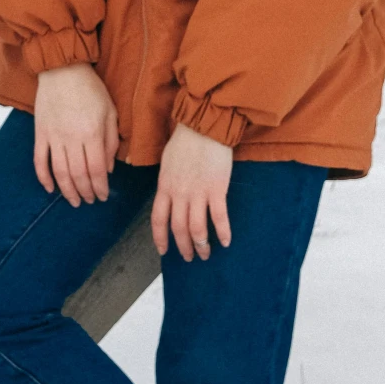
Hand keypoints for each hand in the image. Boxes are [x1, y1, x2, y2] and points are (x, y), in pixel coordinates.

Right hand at [34, 63, 119, 205]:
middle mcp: (72, 138)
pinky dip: (43, 177)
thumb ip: (111, 141)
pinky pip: (39, 160)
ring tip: (75, 201)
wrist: (62, 69)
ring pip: (59, 172)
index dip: (100, 187)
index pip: (96, 170)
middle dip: (86, 192)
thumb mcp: (110, 111)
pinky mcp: (40, 133)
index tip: (103, 196)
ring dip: (67, 190)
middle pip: (78, 175)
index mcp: (92, 133)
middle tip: (90, 201)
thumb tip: (108, 168)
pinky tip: (50, 189)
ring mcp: (53, 137)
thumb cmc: (90, 88)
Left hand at [151, 124, 232, 261]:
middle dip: (183, 247)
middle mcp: (179, 194)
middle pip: (179, 228)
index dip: (160, 238)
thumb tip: (169, 194)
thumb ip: (167, 182)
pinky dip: (223, 232)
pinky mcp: (216, 189)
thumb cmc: (185, 140)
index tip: (164, 250)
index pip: (158, 220)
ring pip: (197, 228)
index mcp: (165, 187)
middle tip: (189, 257)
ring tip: (206, 254)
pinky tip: (225, 241)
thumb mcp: (167, 162)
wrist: (204, 126)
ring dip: (201, 245)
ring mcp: (198, 193)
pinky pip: (219, 217)